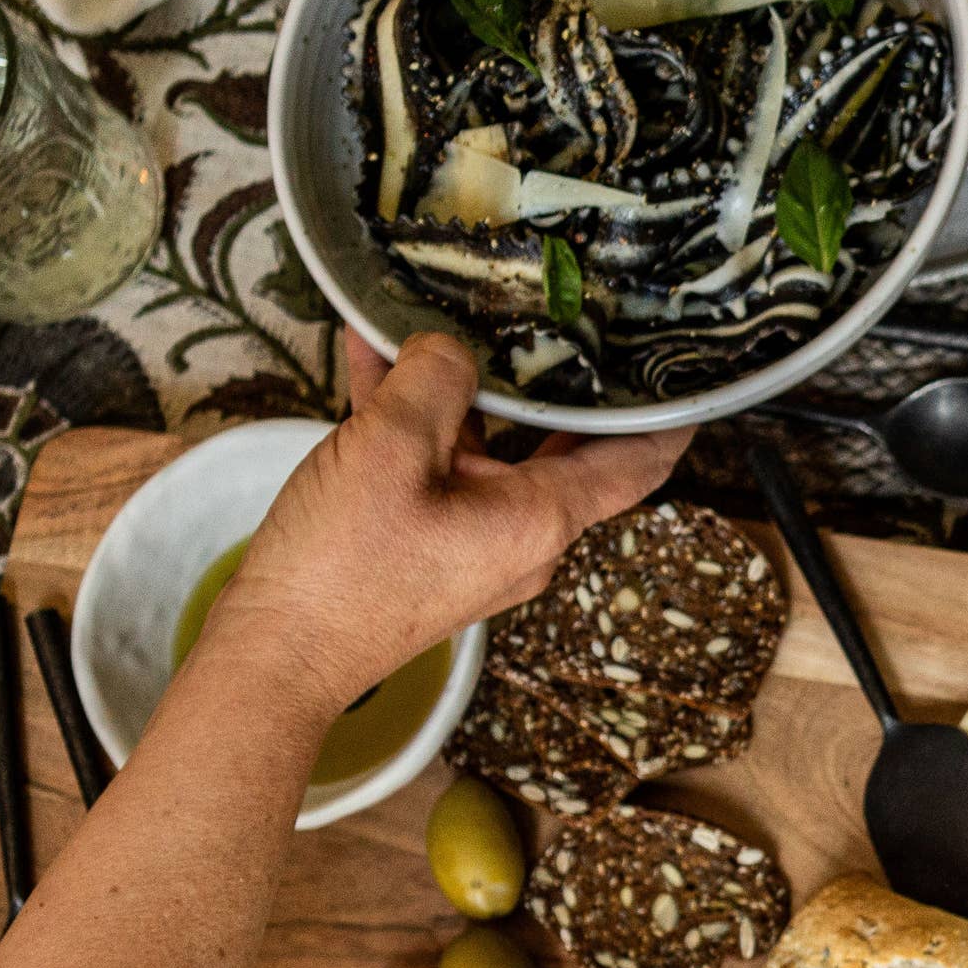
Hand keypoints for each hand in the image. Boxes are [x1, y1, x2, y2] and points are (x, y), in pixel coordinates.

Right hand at [202, 330, 687, 697]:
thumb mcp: (389, 449)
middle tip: (565, 313)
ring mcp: (475, 542)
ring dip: (459, 386)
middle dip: (552, 379)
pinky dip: (414, 418)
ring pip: (486, 446)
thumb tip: (452, 348)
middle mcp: (523, 536)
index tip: (688, 373)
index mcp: (539, 518)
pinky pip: (435, 465)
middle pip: (559, 445)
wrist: (278, 655)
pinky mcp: (429, 543)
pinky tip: (373, 356)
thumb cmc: (341, 567)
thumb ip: (435, 382)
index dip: (667, 417)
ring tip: (441, 312)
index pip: (635, 463)